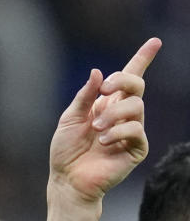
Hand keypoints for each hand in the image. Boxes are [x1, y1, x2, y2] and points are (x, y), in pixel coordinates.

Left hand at [49, 38, 161, 203]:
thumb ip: (84, 96)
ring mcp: (131, 131)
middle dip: (123, 80)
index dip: (142, 59)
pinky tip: (102, 141)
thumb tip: (97, 72)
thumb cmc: (66, 150)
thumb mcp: (70, 118)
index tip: (155, 42)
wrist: (67, 179)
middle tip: (104, 89)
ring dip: (113, 114)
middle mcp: (122, 115)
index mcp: (107, 104)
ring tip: (96, 130)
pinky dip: (117, 132)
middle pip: (138, 86)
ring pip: (136, 107)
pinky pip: (136, 130)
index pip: (130, 78)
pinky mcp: (136, 149)